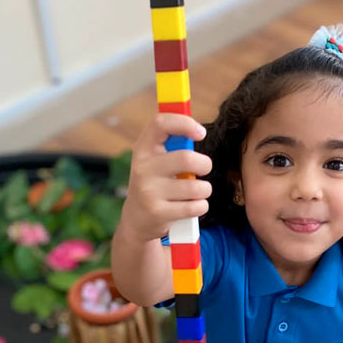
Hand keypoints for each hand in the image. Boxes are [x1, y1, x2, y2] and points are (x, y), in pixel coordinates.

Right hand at [120, 114, 212, 241]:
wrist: (137, 219)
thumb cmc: (156, 183)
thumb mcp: (155, 161)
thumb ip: (173, 145)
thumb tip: (198, 130)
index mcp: (143, 150)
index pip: (160, 124)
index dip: (184, 123)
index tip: (201, 133)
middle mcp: (142, 169)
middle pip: (187, 159)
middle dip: (205, 164)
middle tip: (204, 170)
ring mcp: (148, 192)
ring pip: (196, 187)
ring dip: (204, 189)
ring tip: (197, 192)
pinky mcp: (158, 213)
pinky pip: (195, 207)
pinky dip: (201, 206)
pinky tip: (192, 206)